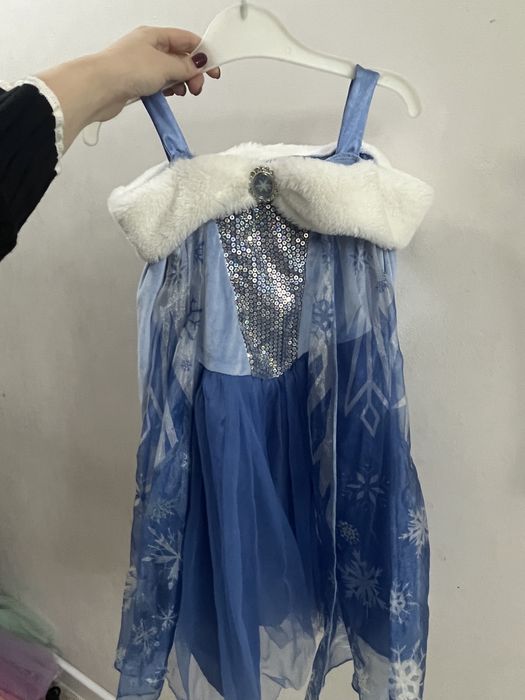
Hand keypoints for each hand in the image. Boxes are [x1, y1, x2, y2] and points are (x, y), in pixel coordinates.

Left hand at [99, 25, 220, 107]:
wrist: (99, 88)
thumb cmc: (124, 69)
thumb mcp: (165, 65)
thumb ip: (185, 66)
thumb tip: (197, 64)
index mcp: (154, 35)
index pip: (186, 40)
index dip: (202, 54)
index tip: (213, 69)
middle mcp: (147, 48)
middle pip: (179, 58)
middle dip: (192, 72)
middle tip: (197, 86)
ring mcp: (141, 66)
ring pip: (170, 73)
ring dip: (180, 83)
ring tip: (182, 92)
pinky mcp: (136, 83)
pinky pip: (159, 85)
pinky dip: (167, 90)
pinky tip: (168, 96)